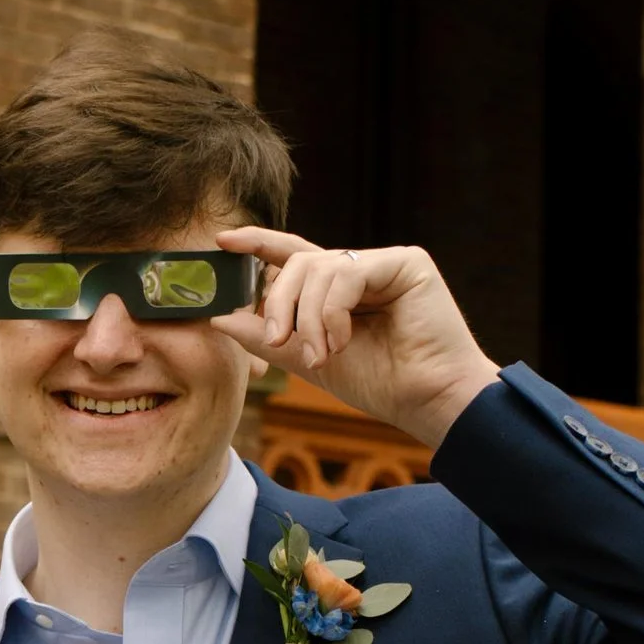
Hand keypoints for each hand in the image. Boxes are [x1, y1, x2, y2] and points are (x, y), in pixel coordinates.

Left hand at [215, 229, 498, 450]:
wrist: (425, 401)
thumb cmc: (378, 384)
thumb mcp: (307, 360)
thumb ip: (266, 338)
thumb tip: (218, 317)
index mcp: (338, 290)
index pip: (292, 256)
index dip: (258, 243)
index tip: (223, 242)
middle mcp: (360, 271)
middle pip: (299, 262)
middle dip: (279, 302)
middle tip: (276, 341)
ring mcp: (383, 263)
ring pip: (318, 268)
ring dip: (308, 318)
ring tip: (320, 356)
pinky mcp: (406, 262)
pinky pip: (347, 273)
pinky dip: (334, 311)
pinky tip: (343, 340)